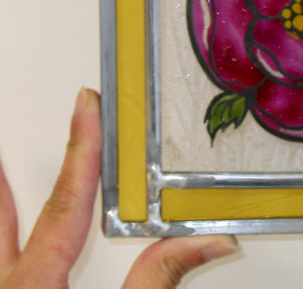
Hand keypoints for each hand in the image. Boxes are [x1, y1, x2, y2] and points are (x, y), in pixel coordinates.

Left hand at [0, 88, 238, 287]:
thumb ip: (158, 280)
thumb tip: (208, 241)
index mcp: (36, 287)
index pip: (67, 203)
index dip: (81, 149)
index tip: (86, 106)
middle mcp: (11, 288)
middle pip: (3, 216)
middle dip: (5, 172)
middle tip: (8, 134)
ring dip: (1, 200)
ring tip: (4, 169)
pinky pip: (2, 264)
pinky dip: (5, 236)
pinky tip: (11, 239)